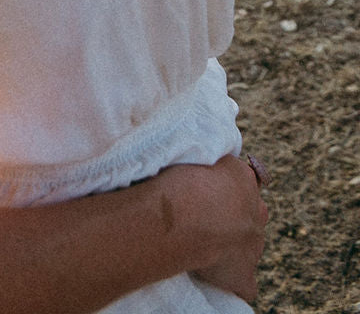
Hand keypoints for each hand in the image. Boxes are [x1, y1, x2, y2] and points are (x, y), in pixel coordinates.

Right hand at [172, 153, 268, 302]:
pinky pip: (245, 284)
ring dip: (234, 245)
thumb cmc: (181, 176)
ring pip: (250, 245)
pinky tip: (218, 277)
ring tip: (204, 244)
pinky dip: (234, 281)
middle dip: (233, 217)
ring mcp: (253, 245)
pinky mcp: (244, 275)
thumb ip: (211, 160)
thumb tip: (209, 161)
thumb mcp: (198, 153)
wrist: (183, 212)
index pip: (241, 182)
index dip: (223, 189)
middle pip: (250, 214)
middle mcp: (256, 210)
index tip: (205, 192)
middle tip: (204, 217)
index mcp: (244, 178)